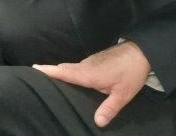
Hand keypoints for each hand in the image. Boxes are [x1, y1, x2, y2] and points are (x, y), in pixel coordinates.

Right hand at [34, 41, 152, 127]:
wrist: (141, 52)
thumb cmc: (131, 73)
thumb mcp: (123, 95)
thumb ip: (109, 108)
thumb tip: (97, 123)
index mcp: (88, 74)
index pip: (64, 72)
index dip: (48, 71)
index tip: (33, 68)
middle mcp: (85, 65)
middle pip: (63, 68)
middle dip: (49, 71)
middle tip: (34, 74)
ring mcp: (90, 61)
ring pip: (70, 67)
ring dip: (59, 71)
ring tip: (49, 78)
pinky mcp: (95, 60)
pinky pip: (77, 66)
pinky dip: (69, 70)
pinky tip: (71, 77)